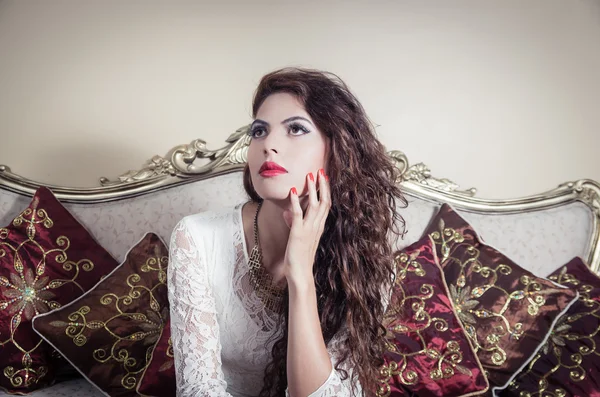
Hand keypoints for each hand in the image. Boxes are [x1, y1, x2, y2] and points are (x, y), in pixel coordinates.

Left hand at [282, 169, 330, 284]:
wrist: (300, 273)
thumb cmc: (299, 256)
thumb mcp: (297, 237)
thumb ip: (294, 223)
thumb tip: (287, 213)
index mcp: (319, 227)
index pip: (326, 204)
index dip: (326, 190)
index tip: (325, 178)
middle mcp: (316, 226)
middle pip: (323, 201)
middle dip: (323, 185)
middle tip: (321, 171)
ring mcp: (308, 229)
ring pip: (313, 205)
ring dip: (311, 189)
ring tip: (309, 176)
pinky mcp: (298, 233)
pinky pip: (298, 214)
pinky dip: (295, 202)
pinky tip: (292, 191)